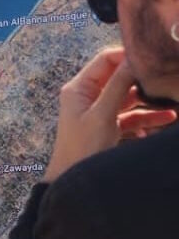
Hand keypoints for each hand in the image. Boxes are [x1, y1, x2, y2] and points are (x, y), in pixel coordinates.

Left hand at [46, 47, 177, 180]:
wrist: (70, 181)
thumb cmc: (82, 148)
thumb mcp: (103, 115)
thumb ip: (119, 87)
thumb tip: (134, 60)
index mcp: (79, 88)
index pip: (105, 60)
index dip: (128, 56)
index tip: (153, 58)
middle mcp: (88, 96)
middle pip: (120, 78)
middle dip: (144, 80)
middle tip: (167, 80)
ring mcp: (99, 111)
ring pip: (130, 99)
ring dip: (151, 102)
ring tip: (175, 102)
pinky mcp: (109, 126)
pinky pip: (132, 117)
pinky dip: (148, 119)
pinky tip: (167, 120)